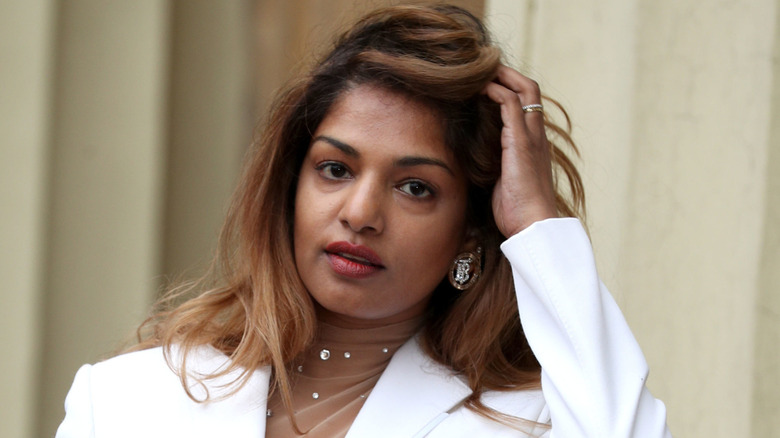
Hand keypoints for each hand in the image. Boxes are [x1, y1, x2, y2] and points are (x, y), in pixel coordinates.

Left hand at [484, 66, 557, 237]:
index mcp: (533, 144)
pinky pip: (512, 106)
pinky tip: (481, 88)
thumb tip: (475, 160)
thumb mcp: (503, 181)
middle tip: (483, 67)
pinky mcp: (521, 143)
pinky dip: (497, 92)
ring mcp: (531, 137)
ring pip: (524, 90)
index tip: (488, 81)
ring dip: (501, 76)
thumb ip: (495, 165)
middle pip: (529, 88)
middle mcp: (536, 135)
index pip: (528, 103)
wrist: (532, 225)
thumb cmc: (518, 211)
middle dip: (507, 73)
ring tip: (480, 69)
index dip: (510, 88)